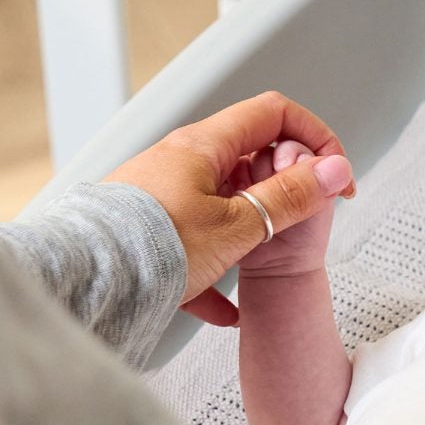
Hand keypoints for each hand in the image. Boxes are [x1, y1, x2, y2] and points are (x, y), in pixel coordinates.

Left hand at [104, 91, 358, 325]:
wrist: (92, 281)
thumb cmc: (154, 246)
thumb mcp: (238, 225)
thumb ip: (290, 198)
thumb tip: (333, 171)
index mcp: (203, 146)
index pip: (273, 114)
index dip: (313, 137)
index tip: (332, 175)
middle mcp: (180, 162)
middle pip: (250, 160)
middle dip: (281, 192)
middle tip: (295, 223)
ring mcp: (163, 195)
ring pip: (224, 206)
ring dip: (251, 234)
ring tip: (258, 264)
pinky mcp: (151, 232)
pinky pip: (195, 247)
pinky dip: (216, 276)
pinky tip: (226, 310)